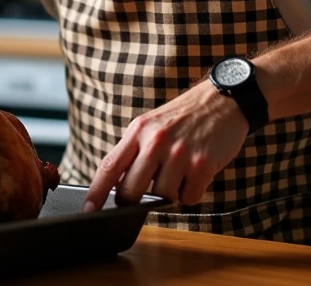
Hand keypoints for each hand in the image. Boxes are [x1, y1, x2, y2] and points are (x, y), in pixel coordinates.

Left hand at [82, 80, 248, 210]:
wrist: (222, 100)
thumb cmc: (183, 117)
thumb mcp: (151, 125)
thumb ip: (134, 151)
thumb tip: (116, 186)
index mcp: (138, 131)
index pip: (110, 166)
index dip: (96, 191)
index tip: (88, 209)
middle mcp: (155, 141)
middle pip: (131, 190)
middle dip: (134, 200)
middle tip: (145, 193)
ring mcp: (179, 153)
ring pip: (162, 197)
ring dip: (169, 194)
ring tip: (178, 173)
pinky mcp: (202, 164)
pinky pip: (188, 198)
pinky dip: (191, 193)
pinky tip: (195, 175)